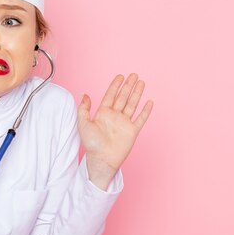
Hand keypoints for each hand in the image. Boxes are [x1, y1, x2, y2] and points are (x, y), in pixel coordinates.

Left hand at [77, 74, 152, 188]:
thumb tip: (84, 95)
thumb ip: (84, 109)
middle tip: (134, 75)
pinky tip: (149, 102)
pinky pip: (141, 118)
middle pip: (123, 97)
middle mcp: (115, 116)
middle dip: (128, 86)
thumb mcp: (83, 124)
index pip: (110, 95)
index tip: (120, 76)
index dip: (115, 85)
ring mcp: (124, 123)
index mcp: (103, 113)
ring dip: (137, 94)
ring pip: (132, 104)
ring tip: (141, 82)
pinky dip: (146, 111)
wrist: (101, 159)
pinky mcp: (132, 131)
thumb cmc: (91, 144)